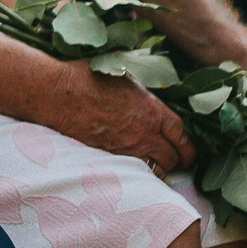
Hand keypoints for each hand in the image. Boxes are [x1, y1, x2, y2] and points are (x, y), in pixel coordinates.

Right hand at [32, 60, 194, 173]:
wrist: (57, 94)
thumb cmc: (87, 77)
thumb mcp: (123, 74)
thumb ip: (142, 89)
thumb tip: (150, 90)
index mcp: (152, 110)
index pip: (182, 136)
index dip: (189, 147)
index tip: (189, 152)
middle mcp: (144, 133)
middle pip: (173, 157)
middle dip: (178, 161)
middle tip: (176, 161)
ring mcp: (126, 148)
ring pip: (154, 169)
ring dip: (158, 169)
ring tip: (155, 166)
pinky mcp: (109, 157)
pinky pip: (132, 172)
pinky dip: (138, 173)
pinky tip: (134, 169)